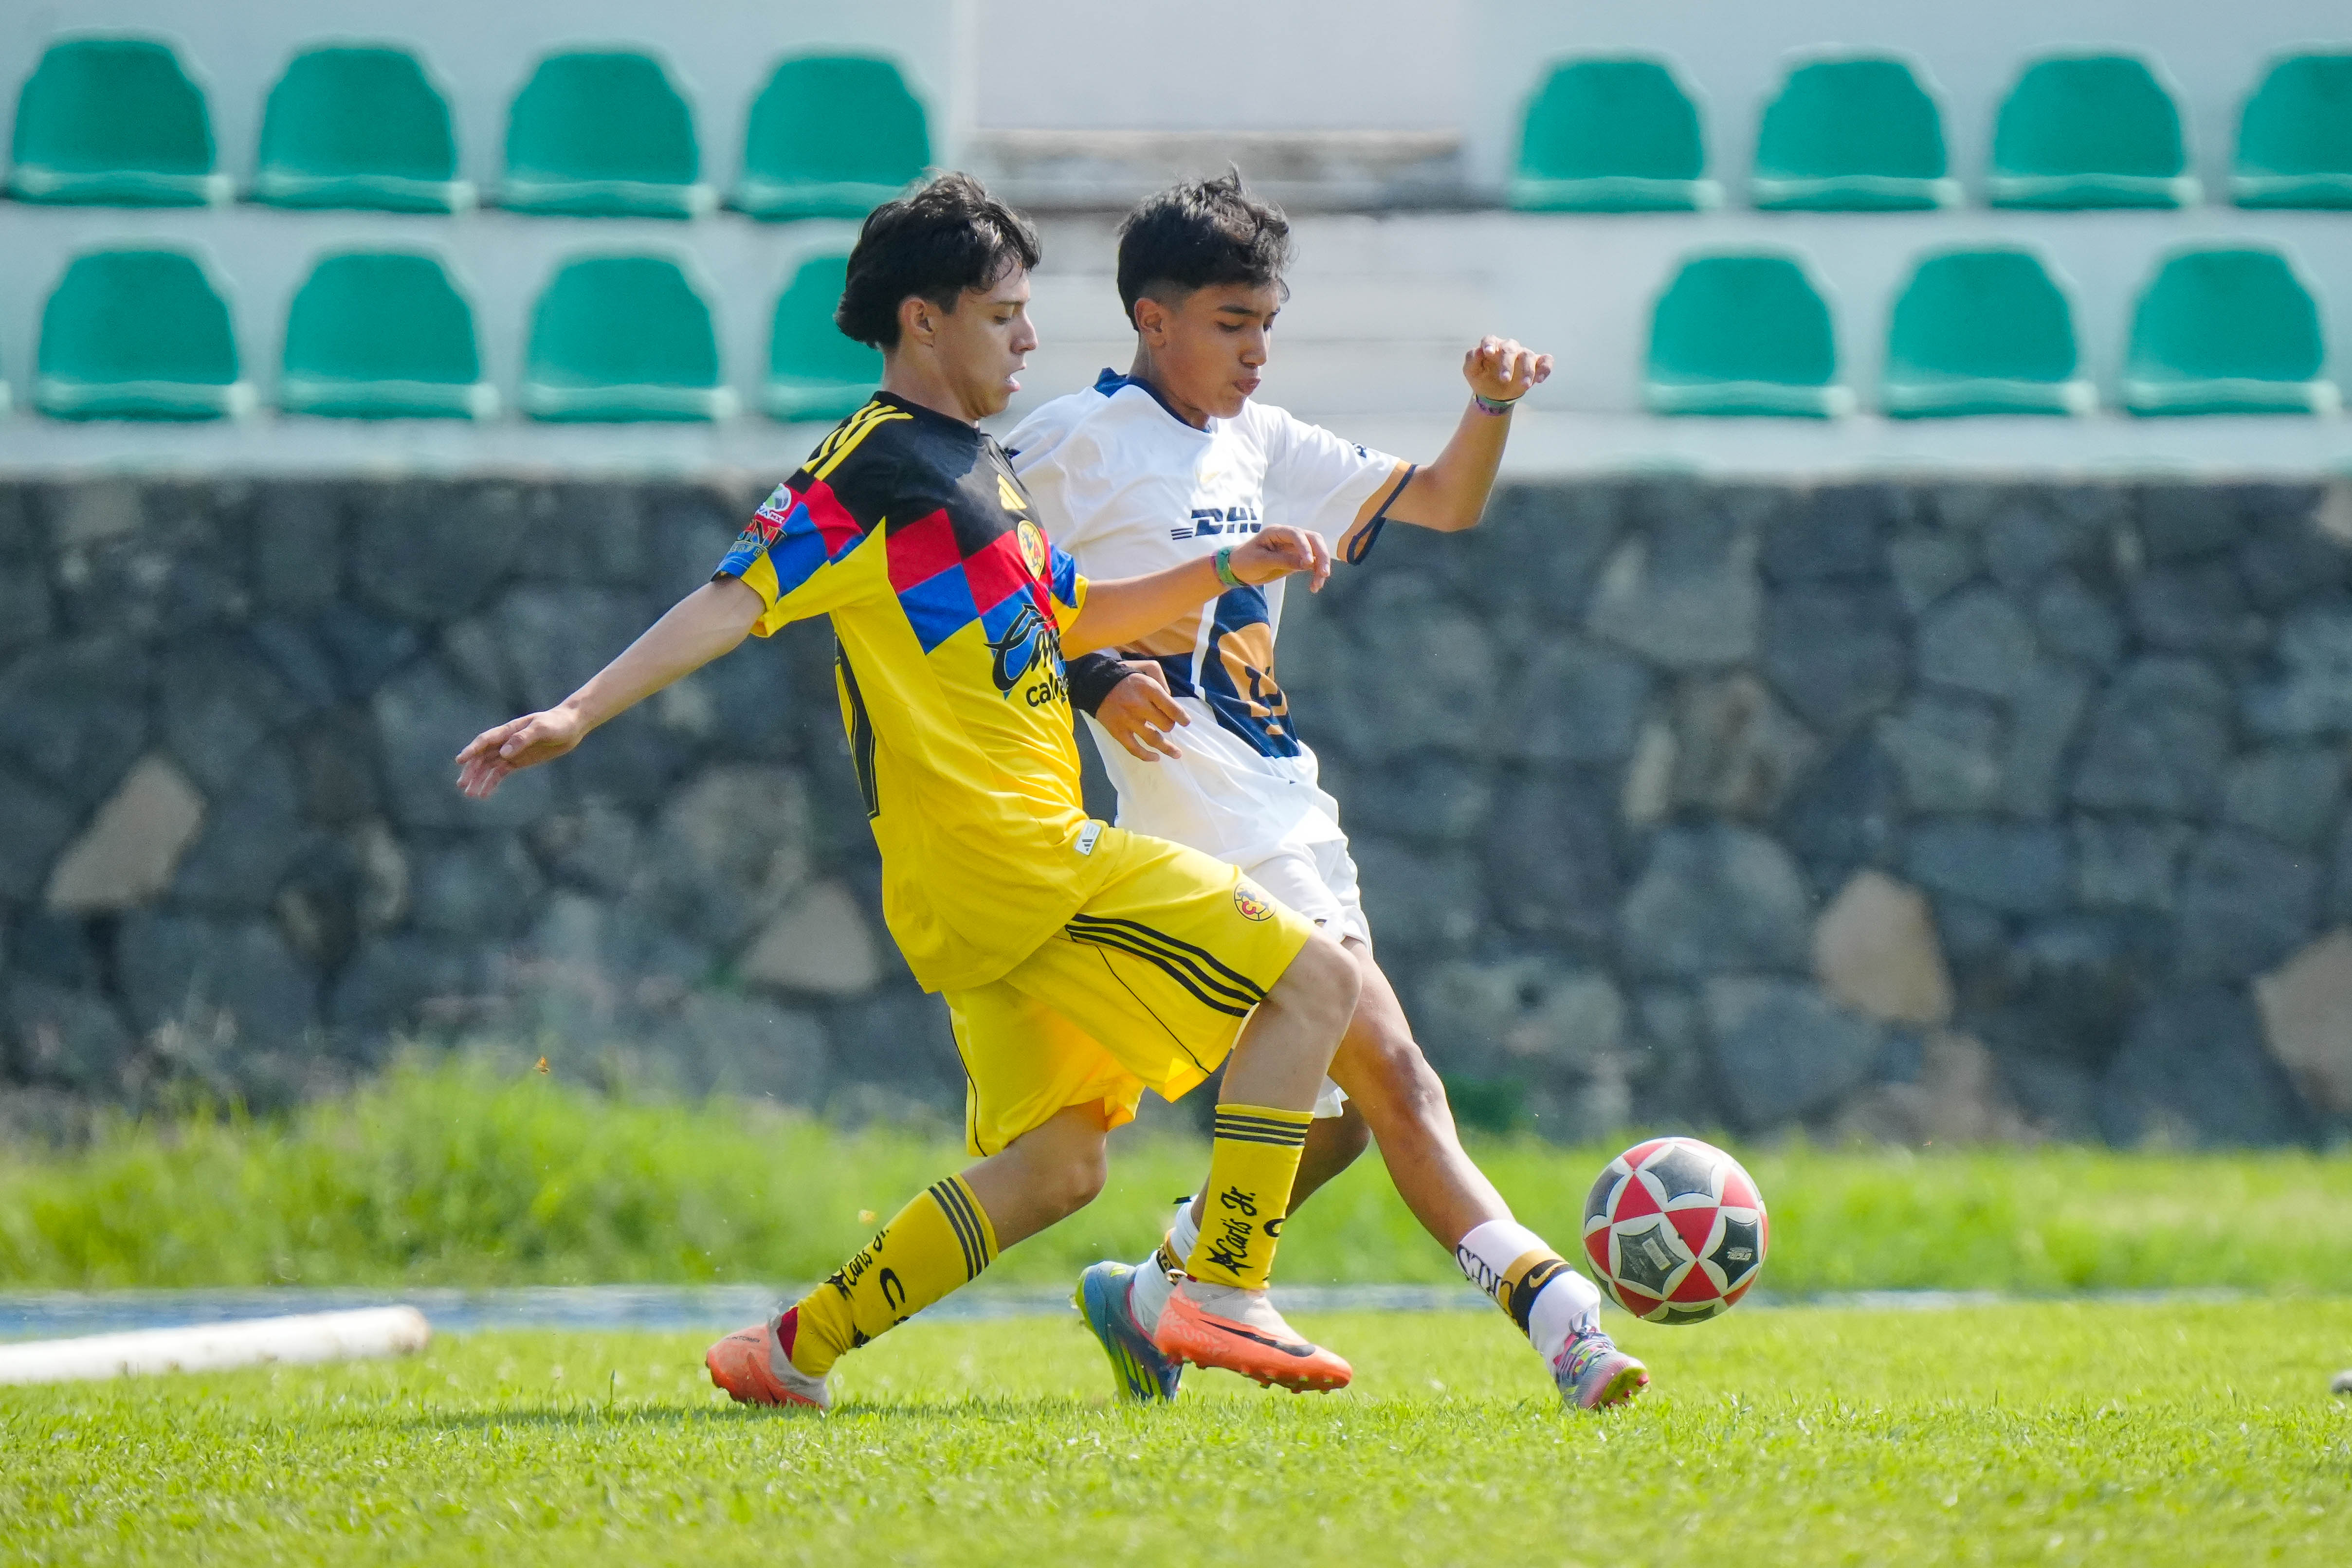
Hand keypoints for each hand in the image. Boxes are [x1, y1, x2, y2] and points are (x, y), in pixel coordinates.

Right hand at [454, 707, 586, 798]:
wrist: (571, 727)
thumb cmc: (556, 723)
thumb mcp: (542, 728)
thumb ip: (522, 738)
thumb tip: (503, 753)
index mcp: (508, 730)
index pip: (485, 740)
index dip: (472, 750)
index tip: (461, 760)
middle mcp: (505, 741)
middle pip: (482, 756)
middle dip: (471, 770)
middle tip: (462, 785)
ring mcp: (510, 752)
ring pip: (488, 767)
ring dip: (478, 779)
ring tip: (469, 794)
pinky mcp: (517, 761)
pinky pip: (500, 773)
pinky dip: (491, 783)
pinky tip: (484, 794)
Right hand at [1095, 661, 1187, 760]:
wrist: (1093, 683)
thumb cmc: (1123, 675)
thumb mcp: (1144, 667)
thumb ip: (1160, 679)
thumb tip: (1169, 698)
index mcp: (1148, 689)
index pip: (1172, 708)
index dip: (1182, 718)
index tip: (1186, 722)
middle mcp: (1139, 706)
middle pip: (1165, 724)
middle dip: (1169, 725)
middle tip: (1167, 724)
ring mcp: (1128, 721)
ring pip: (1153, 739)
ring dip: (1168, 748)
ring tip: (1177, 754)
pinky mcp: (1118, 732)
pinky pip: (1134, 749)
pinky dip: (1146, 756)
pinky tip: (1156, 758)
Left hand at [1227, 525, 1332, 593]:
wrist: (1238, 569)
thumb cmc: (1245, 561)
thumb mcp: (1261, 561)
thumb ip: (1283, 561)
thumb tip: (1307, 564)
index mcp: (1277, 532)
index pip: (1296, 534)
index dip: (1305, 547)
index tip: (1309, 563)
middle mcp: (1289, 537)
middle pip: (1313, 540)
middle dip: (1321, 555)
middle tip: (1324, 573)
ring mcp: (1294, 547)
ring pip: (1316, 552)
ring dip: (1321, 567)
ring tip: (1317, 585)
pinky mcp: (1297, 559)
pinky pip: (1312, 564)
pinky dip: (1316, 573)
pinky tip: (1314, 586)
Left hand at [1463, 335, 1551, 404]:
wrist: (1494, 395)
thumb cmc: (1483, 378)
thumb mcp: (1472, 372)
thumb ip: (1472, 360)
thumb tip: (1479, 351)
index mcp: (1492, 347)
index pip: (1490, 339)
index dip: (1490, 344)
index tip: (1489, 353)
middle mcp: (1509, 348)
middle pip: (1510, 348)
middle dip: (1507, 364)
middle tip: (1504, 379)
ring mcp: (1523, 355)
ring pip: (1528, 355)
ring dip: (1527, 370)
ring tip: (1524, 386)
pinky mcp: (1536, 364)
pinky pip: (1546, 361)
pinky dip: (1545, 368)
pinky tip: (1539, 380)